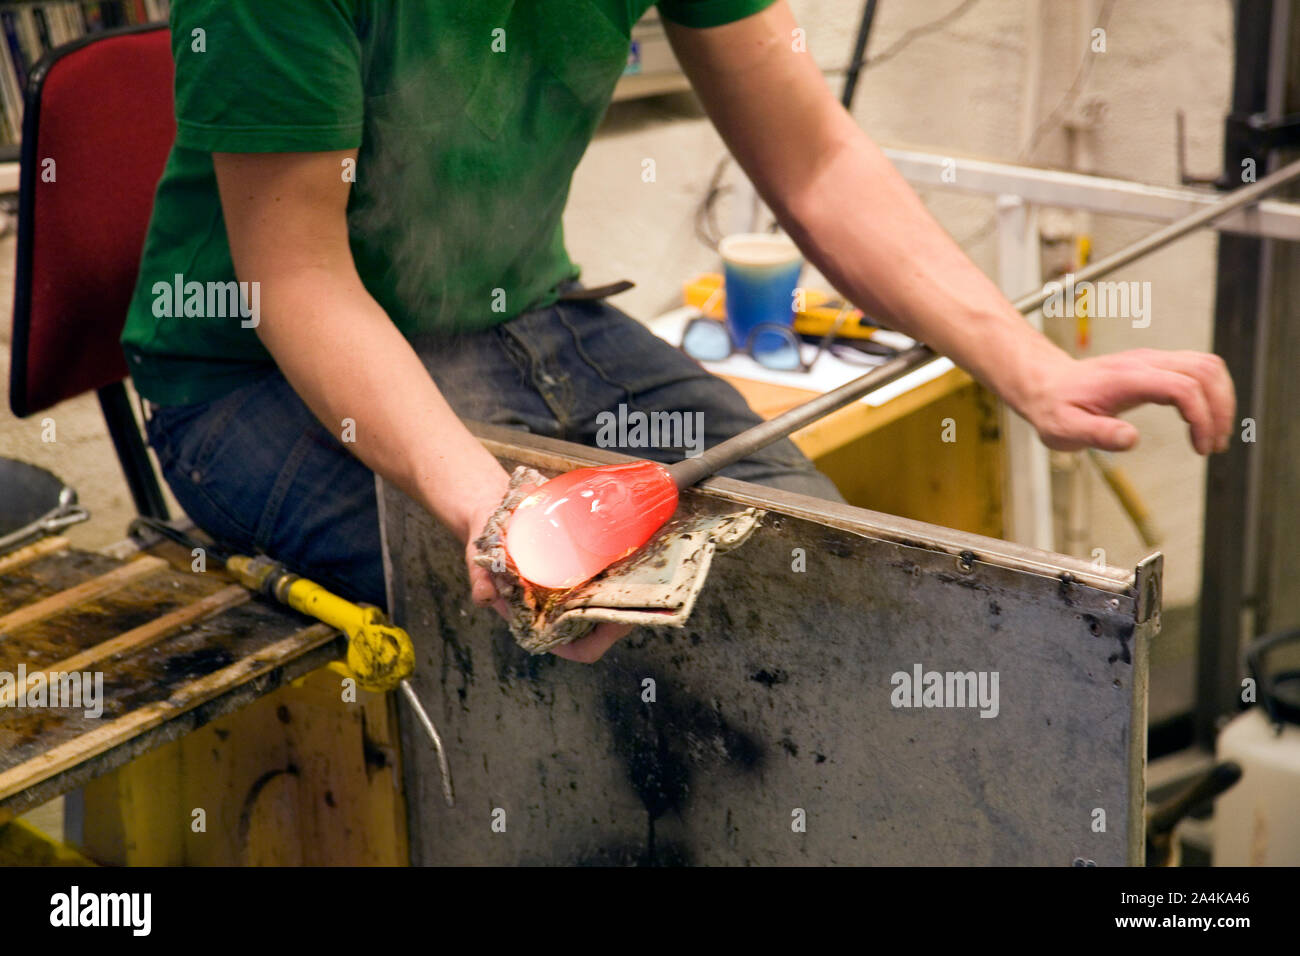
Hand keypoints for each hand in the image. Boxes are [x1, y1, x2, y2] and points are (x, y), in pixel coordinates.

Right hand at [461, 476, 632, 663]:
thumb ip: (481, 580)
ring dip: (634, 589)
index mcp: (542, 620)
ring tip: (650, 569)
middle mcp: (565, 607)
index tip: (616, 623)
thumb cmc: (487, 545)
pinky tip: (642, 550)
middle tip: (647, 591)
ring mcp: (578, 587)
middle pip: (606, 624)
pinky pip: (613, 572)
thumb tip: (484, 595)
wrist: (494, 512)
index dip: (599, 642)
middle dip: (628, 612)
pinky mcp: (587, 564)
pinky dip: (629, 566)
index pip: (579, 647)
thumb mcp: (480, 562)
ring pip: (614, 599)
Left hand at [1017, 349, 1234, 454]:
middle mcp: (1143, 362)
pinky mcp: (1155, 364)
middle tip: (1215, 444)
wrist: (1045, 385)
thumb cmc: (1053, 408)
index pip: (1182, 387)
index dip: (1201, 417)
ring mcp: (1151, 359)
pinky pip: (1197, 369)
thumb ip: (1097, 435)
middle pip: (1205, 370)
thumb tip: (1132, 439)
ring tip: (1216, 435)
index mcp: (1126, 378)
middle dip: (1221, 408)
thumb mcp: (1065, 429)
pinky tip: (1203, 420)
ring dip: (1221, 399)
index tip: (1202, 447)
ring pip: (1207, 365)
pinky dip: (1210, 393)